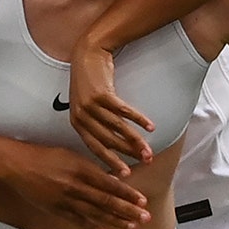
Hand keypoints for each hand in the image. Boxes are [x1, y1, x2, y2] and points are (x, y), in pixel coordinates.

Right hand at [0, 144, 150, 228]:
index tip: (142, 200)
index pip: (110, 184)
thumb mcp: (70, 156)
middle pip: (107, 201)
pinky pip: (78, 220)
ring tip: (131, 226)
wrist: (17, 165)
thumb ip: (90, 168)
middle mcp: (76, 185)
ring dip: (115, 220)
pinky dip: (93, 227)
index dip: (128, 194)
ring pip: (96, 213)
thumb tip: (112, 178)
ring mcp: (66, 199)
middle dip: (128, 210)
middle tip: (145, 217)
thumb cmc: (44, 156)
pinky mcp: (56, 209)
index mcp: (81, 168)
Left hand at [67, 37, 154, 174]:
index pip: (95, 148)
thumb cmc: (89, 81)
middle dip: (127, 155)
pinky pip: (124, 111)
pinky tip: (151, 127)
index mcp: (77, 122)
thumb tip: (112, 144)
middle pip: (108, 141)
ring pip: (118, 129)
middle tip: (144, 164)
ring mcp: (91, 105)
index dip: (111, 162)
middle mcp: (82, 116)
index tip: (124, 174)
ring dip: (136, 141)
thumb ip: (94, 124)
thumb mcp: (85, 106)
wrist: (87, 54)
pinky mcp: (102, 94)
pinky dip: (139, 120)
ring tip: (149, 151)